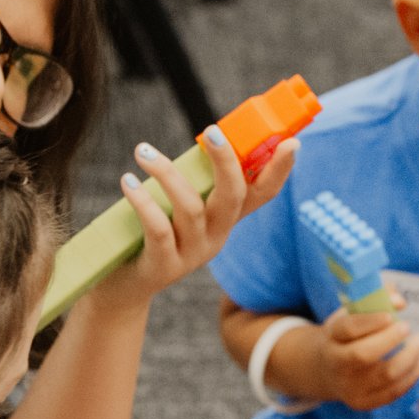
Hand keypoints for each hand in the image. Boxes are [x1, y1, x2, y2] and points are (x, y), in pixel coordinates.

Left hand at [92, 131, 299, 313]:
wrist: (126, 287)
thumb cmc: (151, 234)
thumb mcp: (179, 208)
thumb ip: (195, 181)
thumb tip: (204, 137)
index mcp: (226, 220)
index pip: (262, 194)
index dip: (280, 171)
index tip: (292, 143)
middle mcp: (217, 237)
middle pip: (233, 197)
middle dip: (226, 161)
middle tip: (211, 130)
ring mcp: (193, 254)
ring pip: (191, 208)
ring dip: (166, 174)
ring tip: (143, 152)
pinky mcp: (164, 266)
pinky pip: (159, 228)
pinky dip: (143, 201)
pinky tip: (128, 181)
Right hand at [311, 305, 418, 409]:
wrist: (326, 371)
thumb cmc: (346, 336)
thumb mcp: (351, 314)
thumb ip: (376, 299)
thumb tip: (399, 301)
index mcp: (331, 338)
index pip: (348, 329)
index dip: (371, 321)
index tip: (391, 315)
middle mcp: (336, 364)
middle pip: (364, 355)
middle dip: (391, 339)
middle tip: (407, 327)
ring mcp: (349, 387)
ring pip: (386, 374)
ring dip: (410, 356)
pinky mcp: (362, 402)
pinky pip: (393, 392)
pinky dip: (411, 375)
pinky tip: (418, 361)